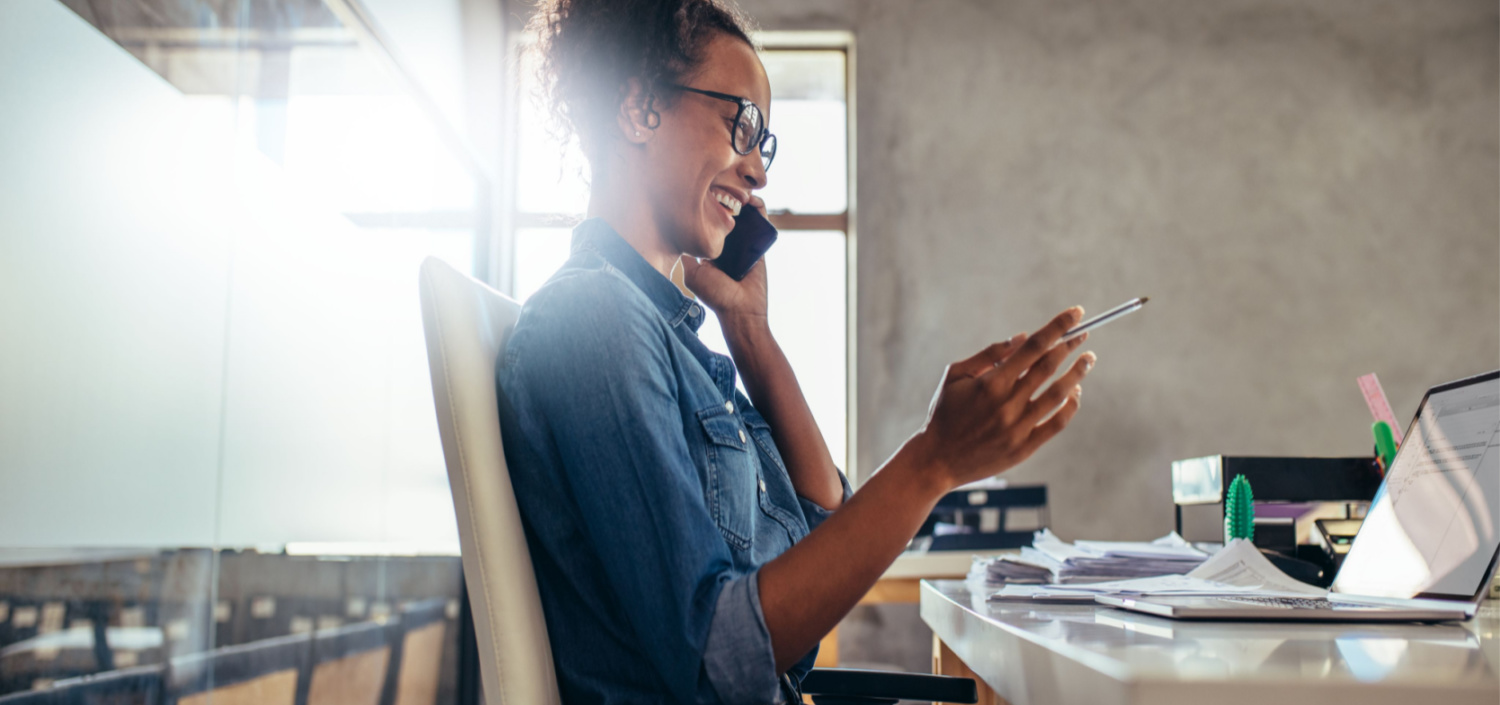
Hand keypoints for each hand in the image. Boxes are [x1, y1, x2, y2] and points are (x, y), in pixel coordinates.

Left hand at [680, 196, 768, 324]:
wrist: (742, 310)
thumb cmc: (716, 295)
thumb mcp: (693, 274)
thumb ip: (687, 255)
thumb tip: (675, 234)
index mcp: (711, 251)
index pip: (709, 224)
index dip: (708, 208)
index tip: (704, 195)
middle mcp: (727, 246)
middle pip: (727, 217)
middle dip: (725, 201)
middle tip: (721, 189)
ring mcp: (744, 244)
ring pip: (744, 216)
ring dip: (742, 201)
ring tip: (737, 192)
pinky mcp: (760, 244)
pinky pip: (761, 222)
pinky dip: (759, 208)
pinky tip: (752, 200)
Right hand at [902, 307, 1095, 490]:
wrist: (936, 460)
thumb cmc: (944, 413)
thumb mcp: (955, 376)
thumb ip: (989, 355)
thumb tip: (1022, 338)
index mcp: (991, 382)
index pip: (1034, 346)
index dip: (1058, 327)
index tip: (1076, 314)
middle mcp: (1007, 403)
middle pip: (1049, 366)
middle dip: (1070, 346)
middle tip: (1083, 335)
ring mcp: (1018, 427)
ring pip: (1059, 394)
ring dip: (1077, 373)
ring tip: (1088, 360)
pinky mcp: (1024, 447)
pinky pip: (1057, 423)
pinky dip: (1071, 406)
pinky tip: (1075, 392)